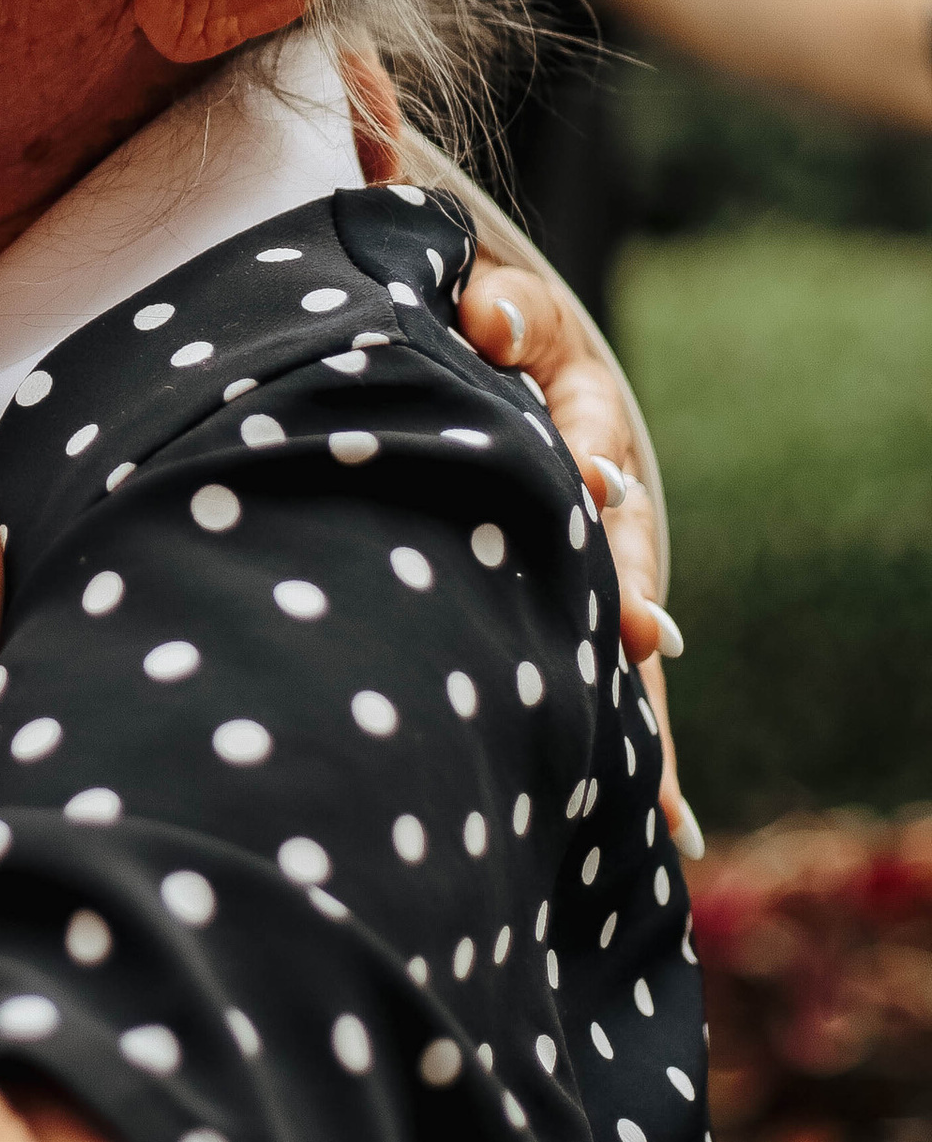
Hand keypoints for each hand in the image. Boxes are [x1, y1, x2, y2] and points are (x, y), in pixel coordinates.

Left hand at [455, 254, 694, 848]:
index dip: (583, 457)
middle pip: (625, 552)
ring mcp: (595, 564)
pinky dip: (636, 757)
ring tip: (667, 796)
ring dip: (645, 708)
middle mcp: (606, 498)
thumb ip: (490, 308)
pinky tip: (664, 838)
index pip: (586, 435)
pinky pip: (609, 690)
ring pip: (627, 643)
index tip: (585, 480)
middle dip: (627, 592)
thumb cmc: (475, 331)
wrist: (480, 362)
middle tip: (639, 636)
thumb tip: (487, 317)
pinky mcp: (575, 616)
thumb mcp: (485, 303)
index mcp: (581, 413)